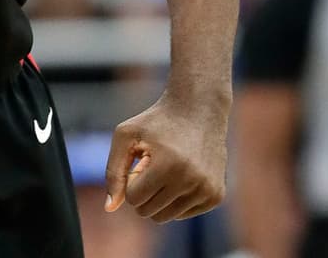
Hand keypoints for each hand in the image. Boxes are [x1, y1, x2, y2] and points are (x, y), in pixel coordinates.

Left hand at [104, 93, 228, 223]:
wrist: (198, 110)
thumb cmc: (156, 123)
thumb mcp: (126, 136)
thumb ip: (114, 172)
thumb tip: (110, 208)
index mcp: (168, 165)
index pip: (134, 199)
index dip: (130, 181)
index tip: (140, 161)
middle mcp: (192, 181)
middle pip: (149, 212)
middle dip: (142, 192)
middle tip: (151, 166)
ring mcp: (208, 190)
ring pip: (166, 217)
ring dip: (158, 197)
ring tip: (165, 170)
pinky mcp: (217, 196)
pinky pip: (183, 214)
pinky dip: (175, 199)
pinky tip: (181, 175)